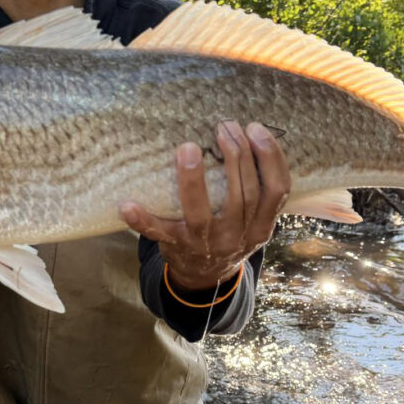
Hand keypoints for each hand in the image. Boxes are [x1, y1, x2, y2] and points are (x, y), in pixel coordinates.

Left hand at [120, 121, 289, 290]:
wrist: (205, 278)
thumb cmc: (229, 232)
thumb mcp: (253, 219)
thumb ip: (256, 189)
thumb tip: (246, 134)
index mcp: (261, 226)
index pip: (276, 190)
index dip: (270, 158)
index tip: (255, 128)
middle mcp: (237, 236)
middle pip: (243, 194)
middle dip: (235, 155)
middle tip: (224, 126)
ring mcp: (206, 244)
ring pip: (201, 213)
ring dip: (193, 180)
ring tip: (188, 147)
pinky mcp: (176, 247)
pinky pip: (158, 234)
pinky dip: (142, 220)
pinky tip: (127, 204)